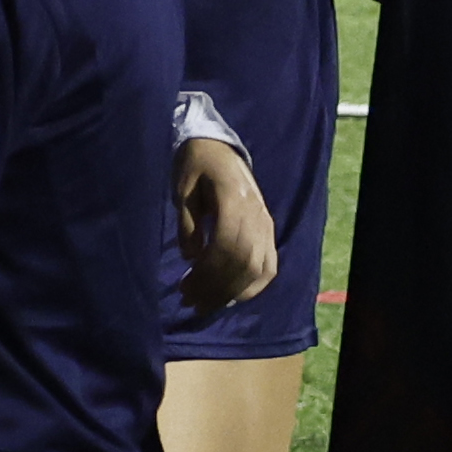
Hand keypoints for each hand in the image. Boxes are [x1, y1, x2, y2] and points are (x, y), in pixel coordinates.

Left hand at [173, 136, 278, 313]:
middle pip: (244, 263)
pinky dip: (254, 285)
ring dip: (233, 291)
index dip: (207, 274)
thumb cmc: (194, 165)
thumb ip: (187, 224)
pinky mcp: (268, 229)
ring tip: (206, 303)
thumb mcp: (182, 190)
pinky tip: (234, 297)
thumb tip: (191, 258)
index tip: (185, 290)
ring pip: (259, 268)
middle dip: (217, 288)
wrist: (217, 147)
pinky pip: (270, 264)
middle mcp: (258, 215)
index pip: (227, 248)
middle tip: (190, 303)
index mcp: (235, 201)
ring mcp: (266, 223)